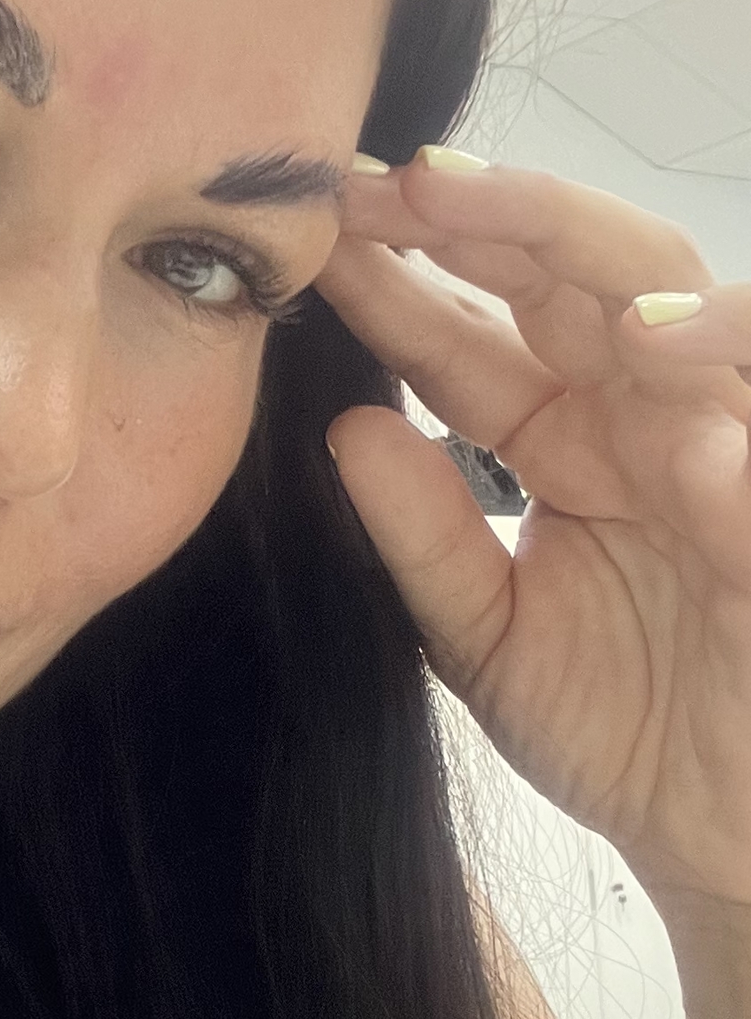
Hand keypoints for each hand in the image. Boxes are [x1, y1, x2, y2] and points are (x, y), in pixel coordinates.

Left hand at [314, 148, 750, 933]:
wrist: (728, 835)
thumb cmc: (627, 730)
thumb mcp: (488, 636)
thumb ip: (423, 536)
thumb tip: (344, 426)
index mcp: (568, 441)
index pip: (472, 336)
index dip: (397, 278)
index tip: (310, 230)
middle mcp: (646, 421)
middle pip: (571, 275)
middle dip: (474, 216)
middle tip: (374, 183)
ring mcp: (722, 449)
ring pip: (673, 303)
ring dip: (577, 246)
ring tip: (476, 212)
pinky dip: (716, 360)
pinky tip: (643, 342)